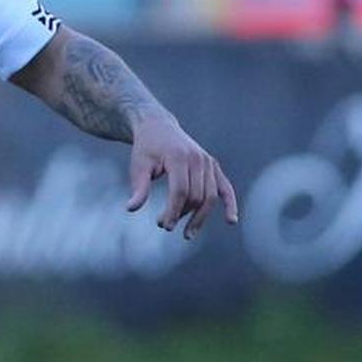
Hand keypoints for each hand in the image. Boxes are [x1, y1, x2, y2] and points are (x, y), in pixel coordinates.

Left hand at [127, 117, 238, 240]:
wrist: (159, 127)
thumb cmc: (146, 149)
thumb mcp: (138, 166)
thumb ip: (139, 187)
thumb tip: (131, 209)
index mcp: (179, 157)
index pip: (180, 191)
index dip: (173, 211)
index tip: (164, 225)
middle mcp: (198, 159)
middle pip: (196, 196)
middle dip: (182, 215)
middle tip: (164, 226)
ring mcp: (208, 162)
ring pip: (210, 196)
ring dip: (200, 217)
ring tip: (188, 234)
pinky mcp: (213, 167)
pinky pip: (225, 188)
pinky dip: (230, 204)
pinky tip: (231, 221)